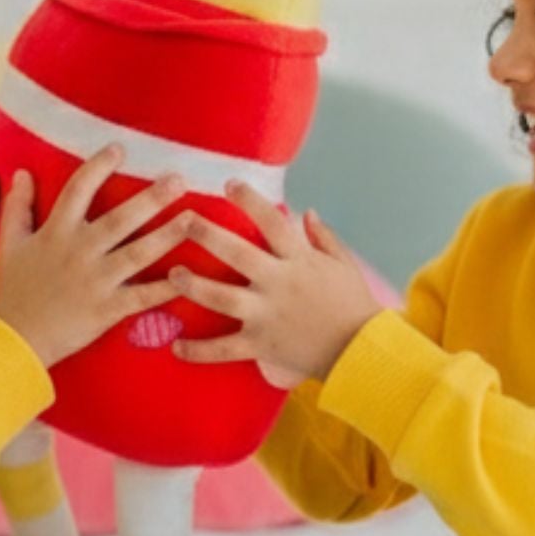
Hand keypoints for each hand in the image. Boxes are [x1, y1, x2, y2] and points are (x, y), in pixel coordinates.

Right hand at [0, 145, 190, 367]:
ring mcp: (96, 281)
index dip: (99, 166)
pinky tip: (188, 276)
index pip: (79, 190)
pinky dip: (166, 288)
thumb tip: (21, 173)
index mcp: (56, 232)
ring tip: (194, 219)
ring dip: (168, 235)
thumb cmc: (11, 291)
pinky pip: (142, 297)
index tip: (120, 148)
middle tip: (179, 179)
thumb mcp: (8, 244)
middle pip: (120, 219)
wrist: (12, 340)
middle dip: (151, 198)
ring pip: (138, 253)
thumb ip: (17, 207)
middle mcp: (79, 252)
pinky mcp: (107, 310)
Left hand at [168, 183, 382, 388]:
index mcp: (299, 260)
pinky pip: (224, 349)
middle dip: (209, 235)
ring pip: (222, 298)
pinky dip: (199, 351)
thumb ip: (324, 237)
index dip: (251, 201)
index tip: (229, 183)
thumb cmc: (354, 305)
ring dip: (194, 285)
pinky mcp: (261, 345)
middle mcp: (279, 284)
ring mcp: (267, 315)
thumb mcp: (344, 265)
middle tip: (184, 219)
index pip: (272, 222)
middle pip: (238, 254)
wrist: (362, 351)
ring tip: (172, 274)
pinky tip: (176, 348)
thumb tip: (305, 212)